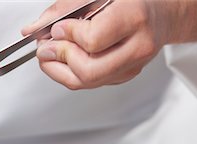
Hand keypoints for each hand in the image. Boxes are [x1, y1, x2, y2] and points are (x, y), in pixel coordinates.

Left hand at [22, 0, 196, 89]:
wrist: (164, 12)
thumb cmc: (133, 0)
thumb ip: (64, 9)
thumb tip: (33, 30)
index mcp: (135, 18)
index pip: (93, 40)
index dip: (69, 37)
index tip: (57, 29)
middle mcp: (138, 47)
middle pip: (89, 71)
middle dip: (60, 60)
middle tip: (45, 48)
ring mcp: (133, 66)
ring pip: (87, 82)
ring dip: (59, 70)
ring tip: (49, 54)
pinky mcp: (126, 76)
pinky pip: (91, 83)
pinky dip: (70, 72)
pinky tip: (65, 58)